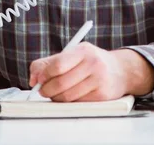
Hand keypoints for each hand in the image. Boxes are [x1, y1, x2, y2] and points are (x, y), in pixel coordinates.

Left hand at [28, 43, 153, 101]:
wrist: (120, 70)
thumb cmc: (91, 61)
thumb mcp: (73, 54)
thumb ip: (50, 62)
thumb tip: (33, 78)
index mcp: (83, 50)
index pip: (58, 65)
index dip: (44, 75)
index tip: (38, 80)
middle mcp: (93, 63)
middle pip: (61, 82)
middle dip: (47, 89)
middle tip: (42, 91)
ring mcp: (99, 80)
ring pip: (68, 96)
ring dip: (56, 98)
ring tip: (55, 93)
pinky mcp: (102, 95)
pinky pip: (78, 103)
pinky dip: (70, 102)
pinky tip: (70, 95)